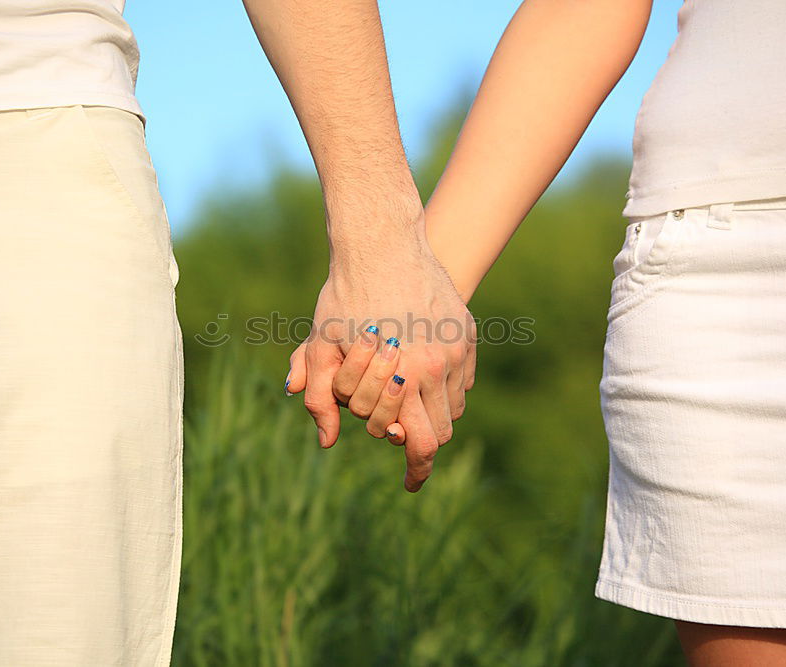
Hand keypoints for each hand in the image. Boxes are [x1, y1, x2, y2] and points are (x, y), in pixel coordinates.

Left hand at [285, 219, 475, 490]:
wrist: (382, 244)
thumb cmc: (344, 295)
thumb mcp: (321, 346)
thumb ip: (319, 397)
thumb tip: (327, 442)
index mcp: (406, 377)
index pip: (423, 444)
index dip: (417, 471)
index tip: (409, 484)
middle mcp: (439, 367)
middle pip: (442, 432)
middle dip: (421, 446)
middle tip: (402, 445)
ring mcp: (457, 349)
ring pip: (454, 407)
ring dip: (432, 415)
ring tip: (404, 404)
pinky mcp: (466, 333)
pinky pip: (462, 379)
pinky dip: (445, 389)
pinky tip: (419, 376)